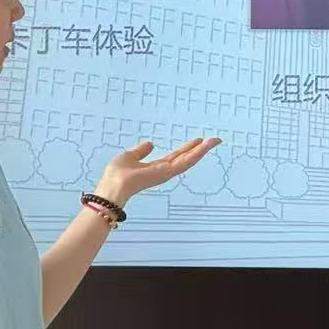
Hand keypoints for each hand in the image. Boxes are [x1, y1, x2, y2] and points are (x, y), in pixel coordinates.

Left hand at [97, 137, 222, 204]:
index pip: (175, 157)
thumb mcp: (129, 157)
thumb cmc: (117, 174)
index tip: (197, 140)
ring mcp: (167, 173)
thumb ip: (140, 151)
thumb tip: (150, 143)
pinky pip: (185, 162)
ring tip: (215, 141)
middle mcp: (164, 171)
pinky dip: (196, 154)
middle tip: (214, 140)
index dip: (187, 149)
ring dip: (202, 150)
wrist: (113, 187)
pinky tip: (205, 146)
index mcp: (156, 167)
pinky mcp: (168, 172)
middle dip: (200, 149)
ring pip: (189, 160)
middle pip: (186, 158)